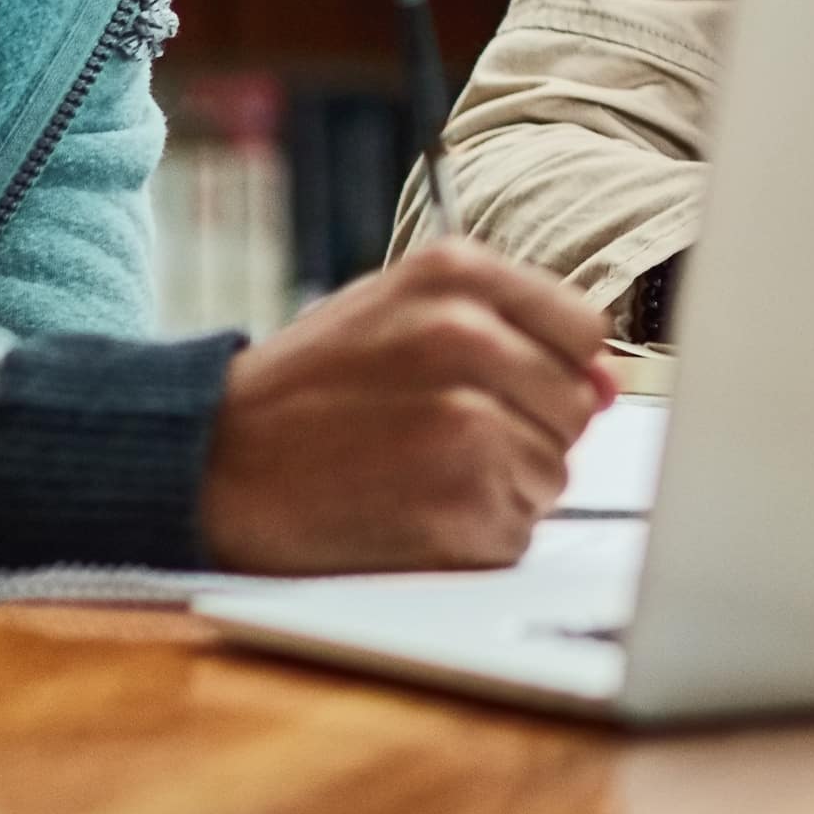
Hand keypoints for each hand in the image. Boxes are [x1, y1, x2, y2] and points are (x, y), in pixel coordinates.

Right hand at [194, 242, 617, 574]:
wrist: (204, 460)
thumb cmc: (305, 388)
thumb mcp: (398, 314)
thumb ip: (511, 328)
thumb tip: (609, 384)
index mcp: (457, 277)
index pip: (584, 330)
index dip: (551, 368)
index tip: (505, 385)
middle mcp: (468, 341)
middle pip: (575, 407)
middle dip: (525, 430)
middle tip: (436, 435)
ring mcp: (465, 428)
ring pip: (553, 473)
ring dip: (501, 487)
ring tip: (415, 471)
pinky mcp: (456, 508)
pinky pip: (517, 531)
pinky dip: (474, 536)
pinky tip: (409, 512)